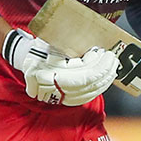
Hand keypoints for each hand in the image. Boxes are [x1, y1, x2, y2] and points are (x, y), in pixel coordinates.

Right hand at [2, 29, 117, 106]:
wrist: (27, 58)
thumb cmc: (41, 47)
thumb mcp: (52, 41)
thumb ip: (70, 47)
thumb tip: (94, 50)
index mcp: (48, 73)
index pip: (83, 77)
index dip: (99, 68)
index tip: (107, 55)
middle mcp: (51, 89)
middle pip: (88, 86)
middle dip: (104, 73)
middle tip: (113, 59)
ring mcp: (57, 96)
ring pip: (88, 94)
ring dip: (104, 81)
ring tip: (112, 67)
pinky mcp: (63, 99)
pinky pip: (84, 98)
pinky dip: (97, 88)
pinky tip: (105, 78)